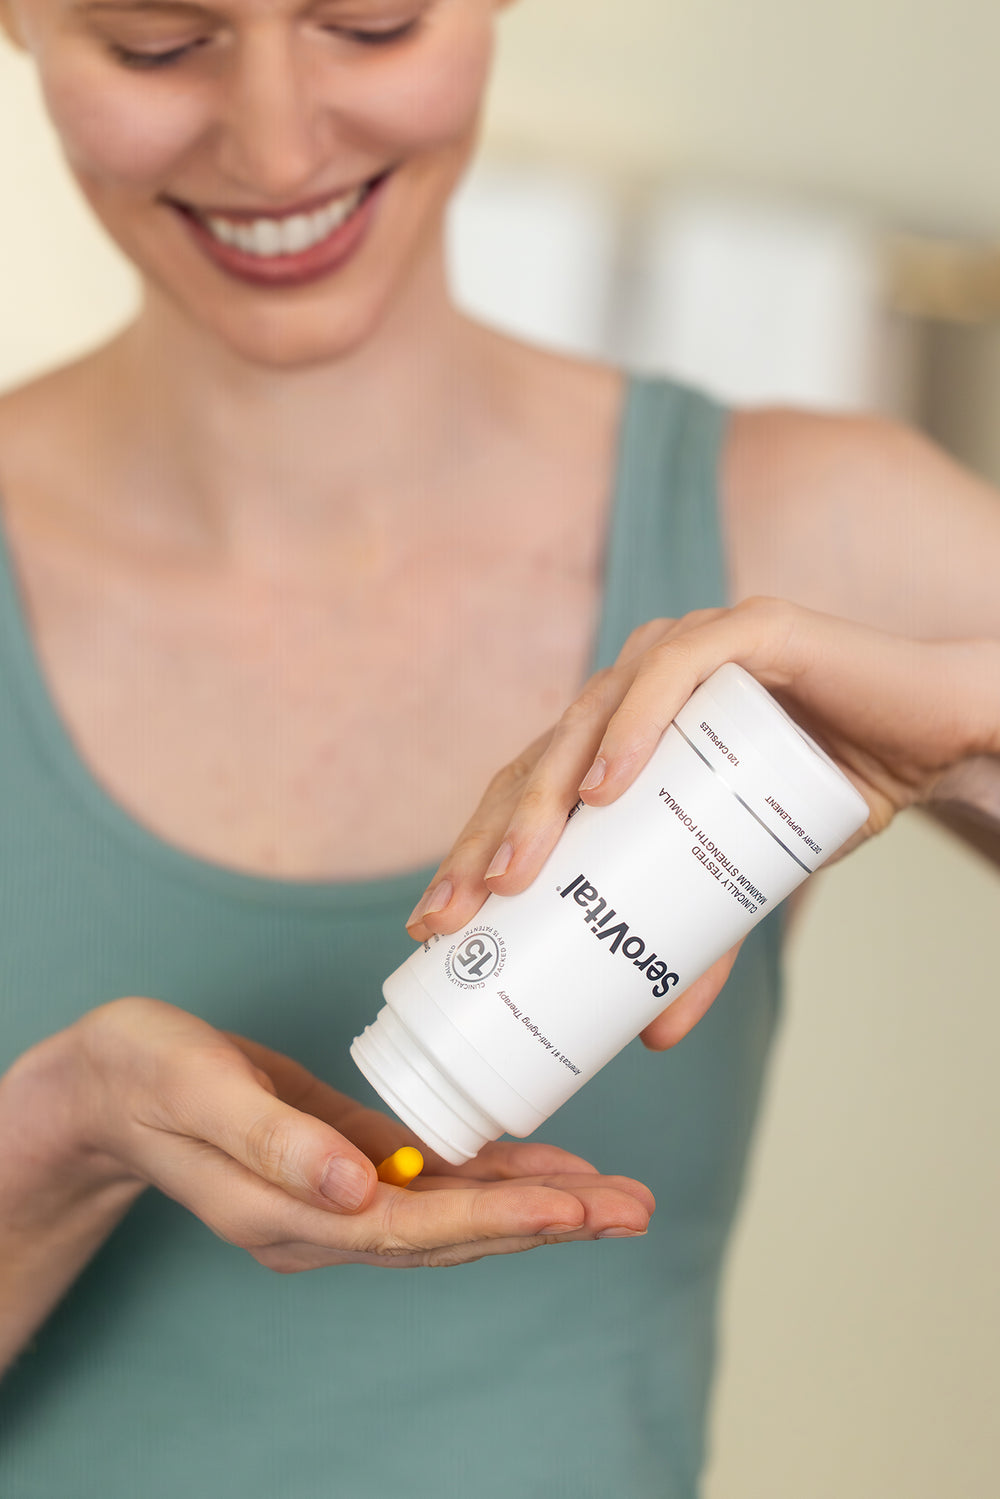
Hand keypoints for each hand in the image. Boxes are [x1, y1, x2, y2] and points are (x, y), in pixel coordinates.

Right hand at [23, 997, 651, 1269]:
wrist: (112, 1082)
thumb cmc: (145, 1074)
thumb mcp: (196, 1091)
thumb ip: (273, 1143)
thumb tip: (354, 1188)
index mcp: (287, 1213)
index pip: (411, 1231)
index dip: (497, 1221)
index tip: (575, 1209)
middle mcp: (323, 1222)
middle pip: (452, 1235)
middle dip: (547, 1223)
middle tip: (634, 1208)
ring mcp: (338, 1200)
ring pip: (453, 1215)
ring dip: (537, 1208)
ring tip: (617, 1198)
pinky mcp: (347, 1164)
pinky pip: (432, 1183)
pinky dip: (493, 1179)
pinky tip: (545, 1171)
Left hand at [406, 596, 999, 1047]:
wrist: (936, 744)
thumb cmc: (824, 798)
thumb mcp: (742, 889)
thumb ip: (697, 947)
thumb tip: (650, 1035)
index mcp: (619, 738)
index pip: (527, 792)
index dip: (473, 852)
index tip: (436, 925)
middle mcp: (639, 688)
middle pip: (540, 760)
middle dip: (489, 840)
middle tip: (458, 915)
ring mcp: (689, 652)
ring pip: (591, 717)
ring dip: (545, 795)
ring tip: (518, 872)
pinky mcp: (752, 633)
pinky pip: (678, 671)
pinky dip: (637, 722)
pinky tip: (604, 785)